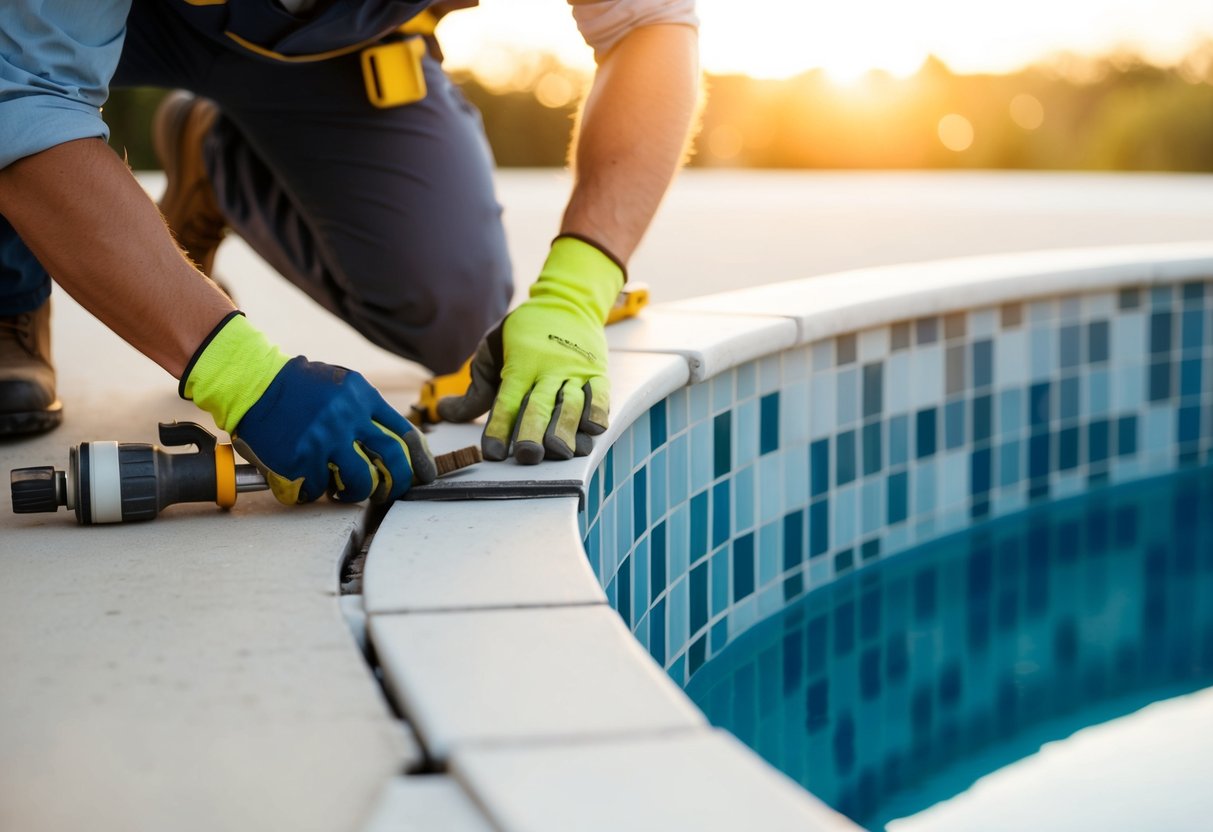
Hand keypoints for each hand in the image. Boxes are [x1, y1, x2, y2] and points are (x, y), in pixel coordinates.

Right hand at [181, 313, 435, 503]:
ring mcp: (324, 440)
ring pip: (360, 483)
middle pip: (391, 462)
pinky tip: (305, 482)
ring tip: (342, 491)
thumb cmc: (297, 386)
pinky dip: (313, 492)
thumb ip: (366, 409)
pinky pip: (318, 489)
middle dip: (396, 484)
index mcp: (362, 397)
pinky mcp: (300, 459)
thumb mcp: (341, 385)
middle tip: (389, 493)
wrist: (251, 383)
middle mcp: (347, 418)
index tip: (425, 475)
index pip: (405, 434)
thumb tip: (396, 443)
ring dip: (355, 494)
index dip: (420, 460)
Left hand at [437, 235, 623, 463]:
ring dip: (566, 429)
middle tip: (528, 455)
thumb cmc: (521, 333)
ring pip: (572, 404)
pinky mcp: (597, 374)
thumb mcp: (491, 351)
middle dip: (534, 432)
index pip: (507, 400)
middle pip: (541, 405)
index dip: (499, 427)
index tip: (493, 453)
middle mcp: (549, 369)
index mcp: (520, 364)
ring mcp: (576, 372)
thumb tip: (444, 412)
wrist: (566, 301)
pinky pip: (600, 396)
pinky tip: (591, 432)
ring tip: (560, 451)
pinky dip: (597, 413)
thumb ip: (475, 389)